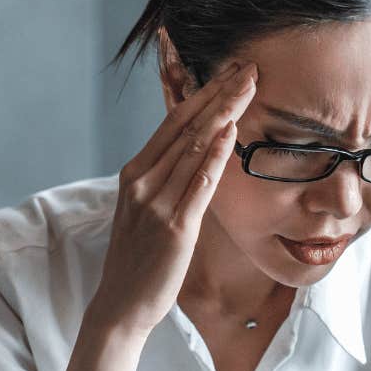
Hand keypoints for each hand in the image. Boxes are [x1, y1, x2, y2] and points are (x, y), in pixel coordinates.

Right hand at [88, 59, 258, 338]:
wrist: (122, 304)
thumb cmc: (140, 258)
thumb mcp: (147, 208)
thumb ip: (168, 179)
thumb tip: (199, 152)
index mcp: (134, 173)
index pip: (173, 122)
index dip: (203, 93)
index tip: (231, 72)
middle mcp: (142, 182)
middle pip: (186, 126)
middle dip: (219, 93)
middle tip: (249, 66)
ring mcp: (156, 203)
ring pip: (193, 147)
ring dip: (224, 113)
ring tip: (249, 86)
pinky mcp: (174, 228)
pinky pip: (198, 184)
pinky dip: (215, 156)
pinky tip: (230, 133)